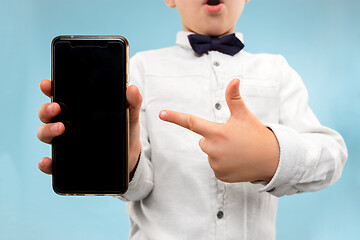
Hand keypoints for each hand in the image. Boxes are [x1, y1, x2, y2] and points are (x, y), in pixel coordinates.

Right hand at [37, 80, 142, 176]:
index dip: (50, 88)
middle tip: (56, 107)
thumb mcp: (130, 116)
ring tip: (60, 128)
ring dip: (47, 130)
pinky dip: (47, 163)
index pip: (60, 95)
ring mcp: (66, 143)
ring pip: (45, 134)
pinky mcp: (68, 162)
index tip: (47, 84)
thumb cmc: (125, 132)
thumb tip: (132, 89)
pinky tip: (49, 161)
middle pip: (48, 114)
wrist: (131, 158)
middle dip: (47, 109)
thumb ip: (132, 102)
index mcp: (79, 109)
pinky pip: (52, 164)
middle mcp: (68, 124)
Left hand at [159, 79, 279, 182]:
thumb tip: (234, 79)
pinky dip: (224, 164)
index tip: (161, 114)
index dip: (175, 117)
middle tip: (233, 139)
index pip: (191, 122)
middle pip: (203, 141)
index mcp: (216, 132)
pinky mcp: (220, 175)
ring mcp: (216, 164)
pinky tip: (237, 161)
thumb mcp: (244, 115)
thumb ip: (234, 98)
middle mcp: (213, 149)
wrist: (272, 159)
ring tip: (237, 151)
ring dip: (219, 152)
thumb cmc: (256, 135)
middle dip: (214, 138)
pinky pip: (216, 167)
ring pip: (210, 154)